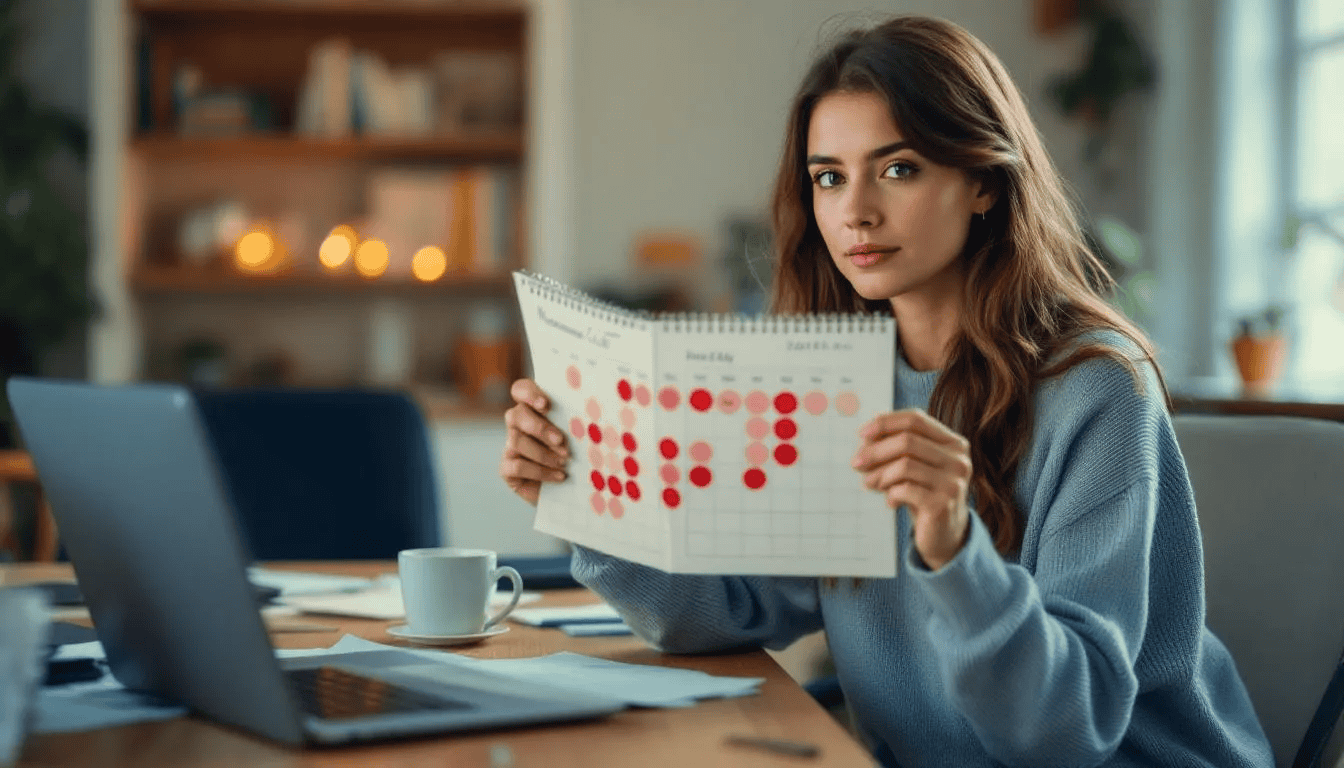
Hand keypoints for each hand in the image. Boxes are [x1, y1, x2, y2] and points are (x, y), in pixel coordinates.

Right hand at [500, 379, 569, 505]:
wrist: (571, 491)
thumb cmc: (578, 456)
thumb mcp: (580, 436)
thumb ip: (577, 422)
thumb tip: (591, 414)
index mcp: (534, 409)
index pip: (520, 390)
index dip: (529, 393)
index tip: (545, 405)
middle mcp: (518, 425)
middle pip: (516, 414)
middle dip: (539, 427)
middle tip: (560, 441)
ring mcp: (510, 446)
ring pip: (516, 440)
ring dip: (543, 453)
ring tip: (565, 461)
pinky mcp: (507, 469)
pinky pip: (517, 466)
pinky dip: (541, 472)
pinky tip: (560, 476)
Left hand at [853, 408, 972, 570]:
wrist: (944, 534)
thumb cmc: (924, 494)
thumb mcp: (912, 467)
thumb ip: (894, 448)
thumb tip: (866, 436)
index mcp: (953, 443)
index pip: (916, 419)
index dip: (886, 422)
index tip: (862, 434)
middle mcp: (958, 460)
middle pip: (907, 441)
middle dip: (875, 451)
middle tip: (856, 464)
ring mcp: (953, 482)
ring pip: (904, 465)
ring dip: (879, 474)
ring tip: (870, 484)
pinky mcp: (943, 504)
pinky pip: (905, 489)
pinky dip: (890, 493)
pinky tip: (890, 501)